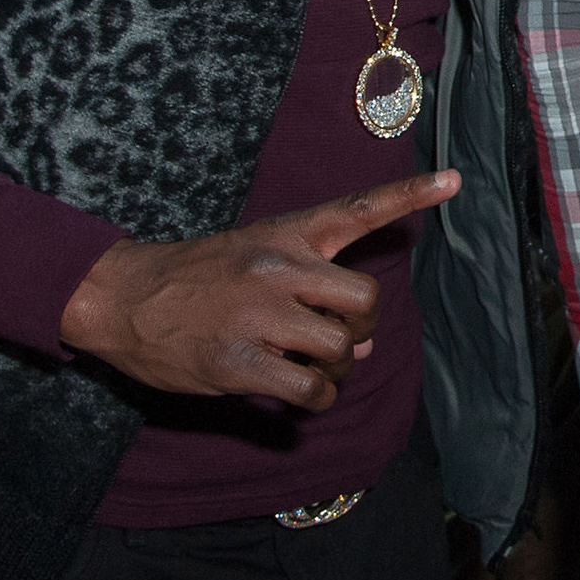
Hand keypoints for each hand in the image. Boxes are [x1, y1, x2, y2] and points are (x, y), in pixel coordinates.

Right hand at [59, 169, 460, 405]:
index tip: (454, 179)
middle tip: (339, 344)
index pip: (360, 208)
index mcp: (288, 233)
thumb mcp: (256, 258)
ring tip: (314, 372)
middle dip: (361, 331)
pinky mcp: (239, 363)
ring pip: (341, 351)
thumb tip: (363, 346)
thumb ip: (313, 288)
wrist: (125, 297)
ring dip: (339, 372)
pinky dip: (315, 400)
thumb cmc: (198, 277)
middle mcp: (281, 268)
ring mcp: (261, 315)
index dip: (411, 194)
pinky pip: (308, 390)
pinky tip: (298, 396)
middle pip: (364, 302)